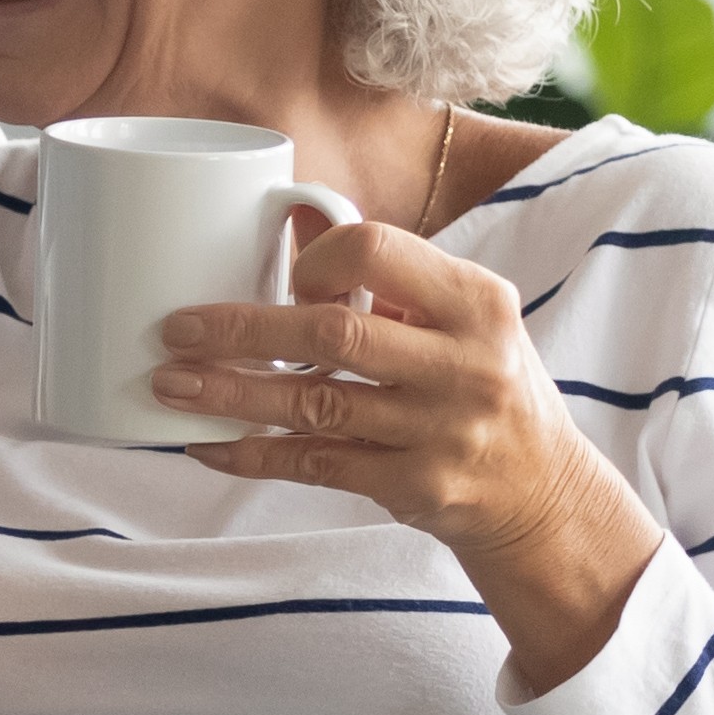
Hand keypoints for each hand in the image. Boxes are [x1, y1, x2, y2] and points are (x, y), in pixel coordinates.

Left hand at [149, 215, 661, 693]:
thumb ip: (394, 277)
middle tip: (177, 330)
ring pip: (313, 404)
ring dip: (230, 394)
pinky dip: (254, 453)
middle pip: (332, 332)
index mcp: (477, 302)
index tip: (288, 277)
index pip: (378, 250)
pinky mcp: (413, 487)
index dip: (318, 259)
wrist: (543, 493)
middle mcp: (464, 365)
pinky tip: (207, 443)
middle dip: (241, 330)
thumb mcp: (466, 319)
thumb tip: (293, 221)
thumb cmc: (487, 386)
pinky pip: (315, 464)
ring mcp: (439, 431)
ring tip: (170, 385)